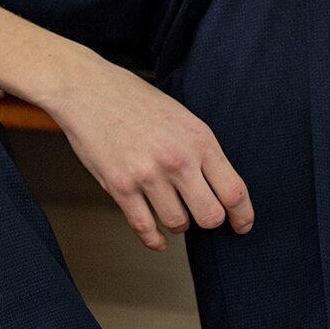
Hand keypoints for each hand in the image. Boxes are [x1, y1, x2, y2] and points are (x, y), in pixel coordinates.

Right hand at [43, 46, 254, 250]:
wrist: (87, 88)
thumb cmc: (133, 100)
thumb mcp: (181, 117)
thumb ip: (201, 151)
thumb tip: (219, 189)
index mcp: (199, 139)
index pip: (234, 192)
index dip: (242, 216)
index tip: (241, 225)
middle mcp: (177, 159)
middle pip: (210, 217)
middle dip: (208, 221)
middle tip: (200, 214)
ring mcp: (148, 175)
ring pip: (178, 224)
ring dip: (177, 223)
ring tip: (171, 210)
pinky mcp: (120, 187)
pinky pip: (144, 228)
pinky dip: (153, 240)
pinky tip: (156, 237)